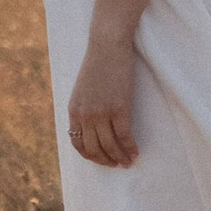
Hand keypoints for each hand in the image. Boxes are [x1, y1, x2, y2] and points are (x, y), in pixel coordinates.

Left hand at [66, 36, 139, 168]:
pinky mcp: (119, 108)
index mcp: (73, 110)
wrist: (107, 46)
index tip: (101, 159)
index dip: (90, 156)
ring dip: (120, 158)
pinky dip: (131, 148)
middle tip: (116, 165)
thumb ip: (83, 108)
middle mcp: (85, 115)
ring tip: (128, 162)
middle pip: (94, 149)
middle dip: (105, 161)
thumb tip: (91, 127)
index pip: (77, 143)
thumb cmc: (97, 64)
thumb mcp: (82, 89)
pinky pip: (125, 137)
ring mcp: (102, 113)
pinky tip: (136, 153)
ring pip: (110, 146)